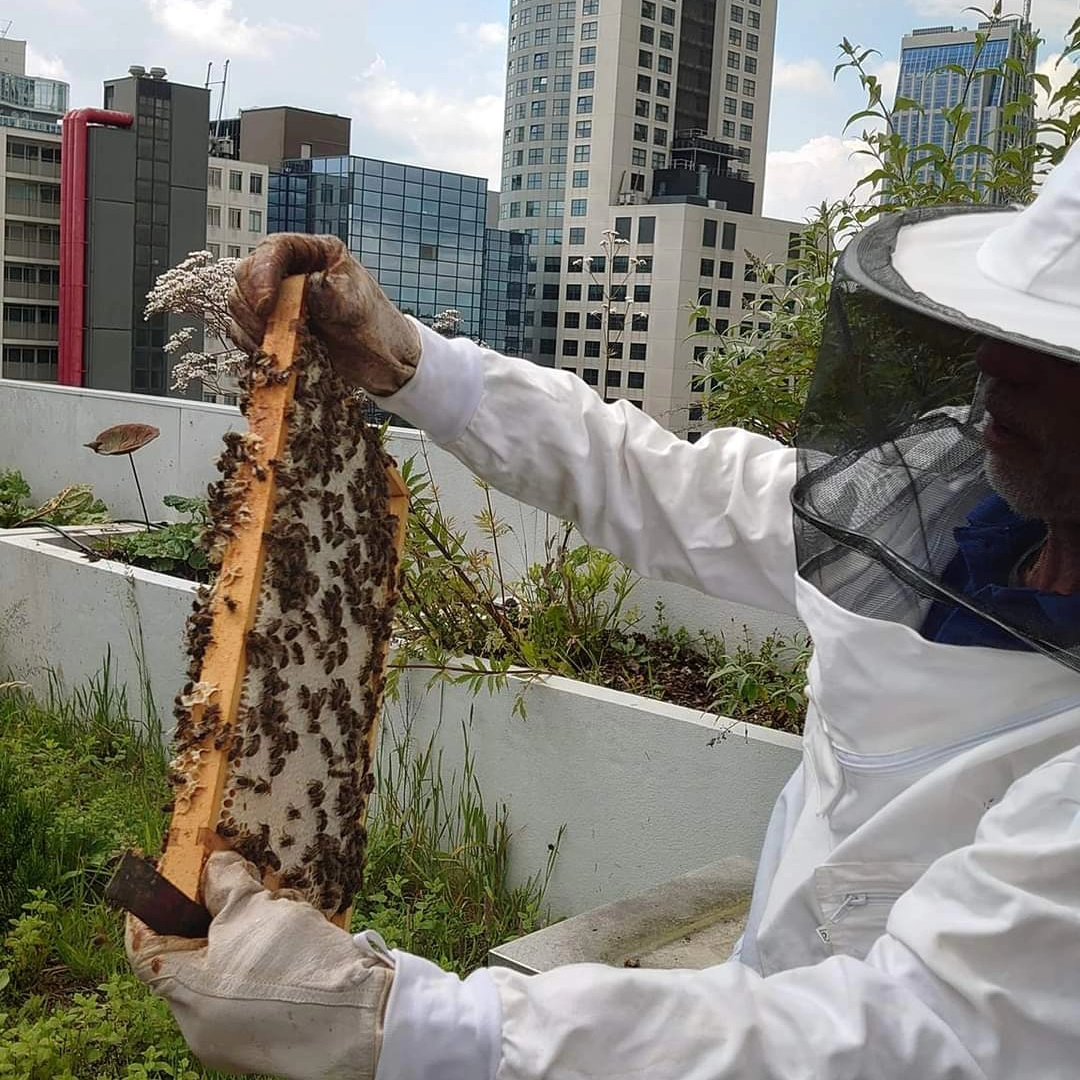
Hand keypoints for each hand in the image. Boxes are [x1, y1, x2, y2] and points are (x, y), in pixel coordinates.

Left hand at [126, 851, 394, 1079]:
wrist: (362, 1017)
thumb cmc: (295, 964)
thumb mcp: (253, 909)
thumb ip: (225, 883)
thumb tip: (215, 868)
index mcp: (186, 999)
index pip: (147, 950)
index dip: (150, 911)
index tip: (163, 879)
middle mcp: (203, 1024)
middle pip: (193, 956)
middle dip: (215, 912)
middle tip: (236, 879)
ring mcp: (238, 1031)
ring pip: (229, 965)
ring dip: (250, 927)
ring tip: (281, 903)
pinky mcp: (272, 1029)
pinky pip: (257, 981)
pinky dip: (271, 951)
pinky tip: (298, 929)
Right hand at [229, 234, 421, 394]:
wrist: (385, 362)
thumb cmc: (378, 327)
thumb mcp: (358, 306)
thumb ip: (330, 294)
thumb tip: (306, 286)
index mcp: (315, 253)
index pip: (274, 249)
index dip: (262, 273)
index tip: (267, 305)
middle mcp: (292, 271)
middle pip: (247, 275)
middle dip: (254, 304)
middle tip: (272, 331)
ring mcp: (280, 300)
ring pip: (241, 304)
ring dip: (252, 327)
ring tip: (282, 345)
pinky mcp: (274, 327)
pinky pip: (245, 332)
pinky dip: (254, 344)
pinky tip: (275, 355)